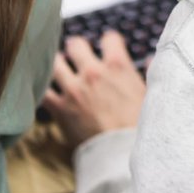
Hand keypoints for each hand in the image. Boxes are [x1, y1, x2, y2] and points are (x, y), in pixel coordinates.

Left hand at [42, 32, 146, 146]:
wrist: (121, 153)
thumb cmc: (140, 126)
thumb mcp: (150, 95)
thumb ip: (149, 73)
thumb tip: (150, 59)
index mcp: (117, 66)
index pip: (109, 38)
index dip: (109, 41)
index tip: (109, 46)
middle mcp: (93, 72)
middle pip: (76, 45)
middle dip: (76, 47)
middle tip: (76, 51)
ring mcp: (73, 89)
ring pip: (55, 63)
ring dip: (57, 63)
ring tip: (59, 66)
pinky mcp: (60, 108)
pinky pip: (43, 92)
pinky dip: (42, 88)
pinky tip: (45, 88)